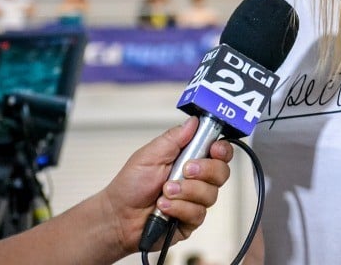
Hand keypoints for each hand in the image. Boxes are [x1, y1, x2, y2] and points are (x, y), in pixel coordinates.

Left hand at [100, 116, 233, 253]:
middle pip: (221, 172)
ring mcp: (194, 200)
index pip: (218, 151)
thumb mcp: (149, 155)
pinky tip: (164, 206)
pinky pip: (198, 213)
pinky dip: (179, 207)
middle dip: (204, 170)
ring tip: (165, 191)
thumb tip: (193, 122)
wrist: (118, 217)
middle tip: (186, 170)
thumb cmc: (130, 186)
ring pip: (211, 194)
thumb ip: (173, 138)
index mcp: (188, 158)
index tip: (215, 149)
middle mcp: (196, 179)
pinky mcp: (191, 219)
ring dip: (186, 191)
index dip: (222, 149)